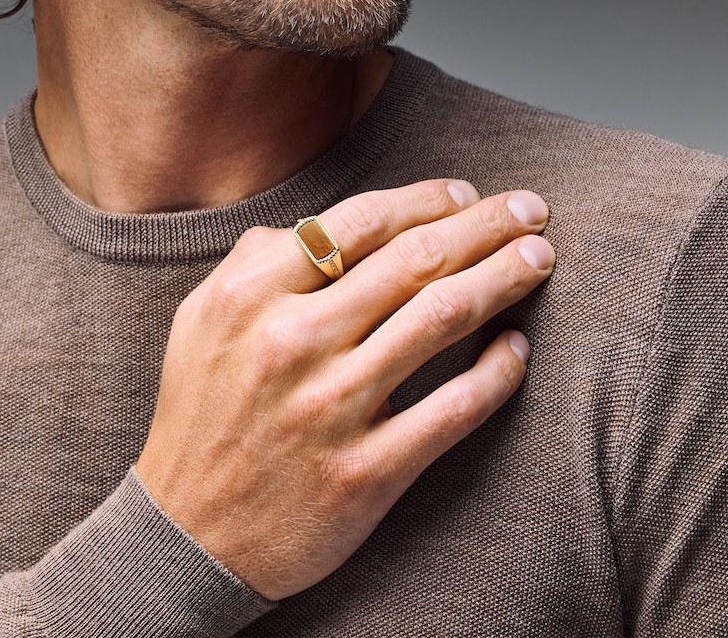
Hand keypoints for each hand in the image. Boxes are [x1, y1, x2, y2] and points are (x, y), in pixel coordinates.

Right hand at [136, 180, 553, 599]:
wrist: (187, 535)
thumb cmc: (201, 414)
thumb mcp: (202, 320)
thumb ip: (255, 260)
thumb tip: (326, 224)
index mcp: (250, 296)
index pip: (362, 220)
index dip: (427, 198)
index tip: (466, 193)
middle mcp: (292, 343)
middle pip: (415, 259)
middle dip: (486, 224)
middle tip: (530, 209)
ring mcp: (331, 409)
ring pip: (444, 319)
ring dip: (506, 279)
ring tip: (540, 257)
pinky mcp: (365, 472)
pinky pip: (454, 410)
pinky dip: (499, 371)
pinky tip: (517, 347)